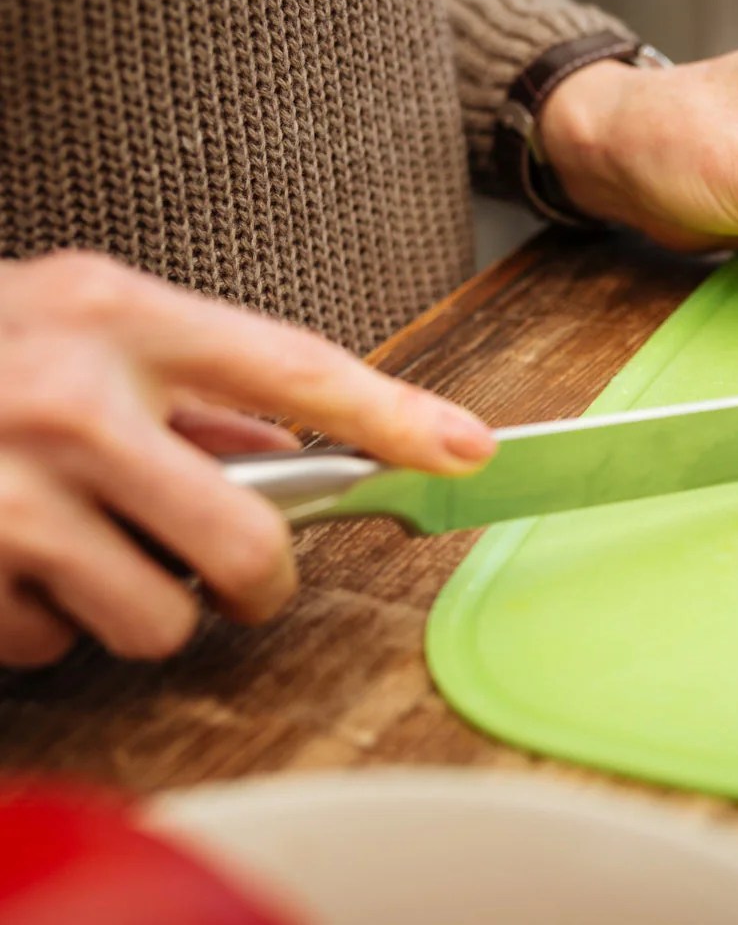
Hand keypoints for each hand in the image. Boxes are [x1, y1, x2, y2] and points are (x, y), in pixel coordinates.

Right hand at [0, 253, 494, 666]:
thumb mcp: (78, 322)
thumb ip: (191, 383)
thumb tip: (298, 451)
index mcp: (118, 315)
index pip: (296, 370)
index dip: (397, 417)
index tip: (472, 453)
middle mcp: (71, 399)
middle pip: (246, 543)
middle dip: (258, 583)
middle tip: (240, 575)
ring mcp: (9, 489)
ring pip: (158, 619)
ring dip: (140, 609)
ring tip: (88, 554)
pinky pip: (56, 641)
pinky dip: (47, 622)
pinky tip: (12, 566)